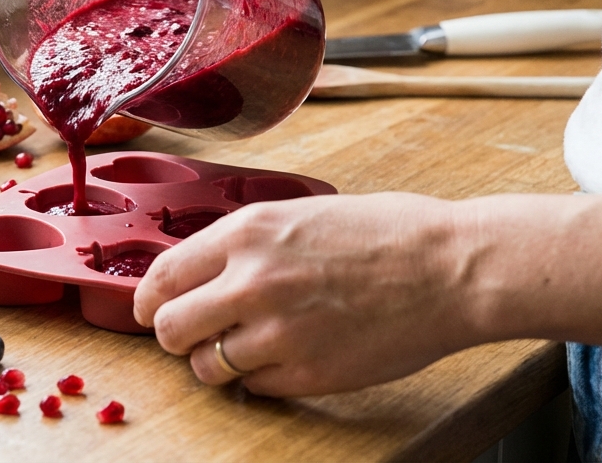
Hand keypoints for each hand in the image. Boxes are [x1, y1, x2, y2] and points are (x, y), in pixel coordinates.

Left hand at [132, 193, 476, 395]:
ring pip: (205, 366)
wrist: (450, 268)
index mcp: (247, 233)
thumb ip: (246, 243)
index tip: (153, 308)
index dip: (150, 299)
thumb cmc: (386, 233)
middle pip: (168, 328)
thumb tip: (201, 271)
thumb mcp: (299, 213)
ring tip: (248, 345)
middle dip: (175, 334)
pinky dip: (261, 378)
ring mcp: (276, 333)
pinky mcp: (305, 374)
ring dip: (217, 360)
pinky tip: (289, 355)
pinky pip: (253, 387)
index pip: (161, 276)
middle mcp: (250, 282)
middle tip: (195, 333)